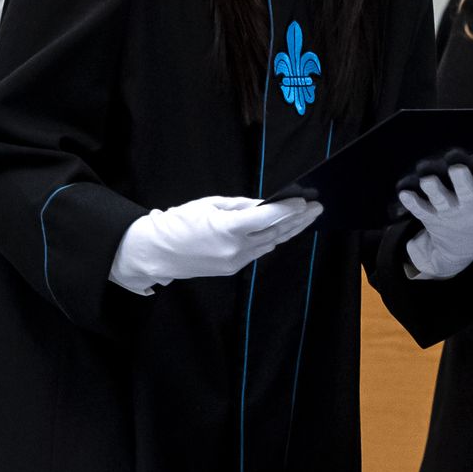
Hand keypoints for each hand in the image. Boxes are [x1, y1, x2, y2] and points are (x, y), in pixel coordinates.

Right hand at [110, 195, 321, 294]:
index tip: (304, 202)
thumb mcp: (208, 205)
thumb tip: (265, 205)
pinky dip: (272, 240)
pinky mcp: (232, 268)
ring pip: (270, 244)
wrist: (155, 253)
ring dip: (290, 230)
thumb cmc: (178, 223)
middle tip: (317, 208)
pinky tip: (285, 231)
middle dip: (298, 220)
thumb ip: (240, 206)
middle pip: (274, 233)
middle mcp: (234, 249)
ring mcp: (234, 262)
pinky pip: (258, 252)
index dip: (287, 210)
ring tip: (307, 218)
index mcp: (227, 230)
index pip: (266, 218)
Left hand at [397, 147, 472, 278]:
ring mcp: (450, 213)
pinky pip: (420, 209)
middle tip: (456, 166)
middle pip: (467, 193)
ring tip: (427, 178)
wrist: (467, 245)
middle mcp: (471, 206)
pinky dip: (412, 202)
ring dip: (434, 190)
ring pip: (441, 201)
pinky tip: (404, 192)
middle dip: (461, 181)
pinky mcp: (431, 217)